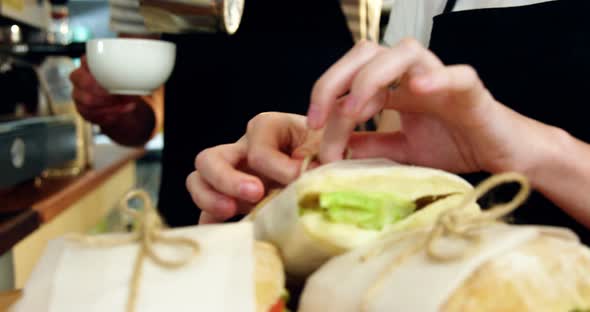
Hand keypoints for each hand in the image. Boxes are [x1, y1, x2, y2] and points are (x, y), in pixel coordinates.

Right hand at [70, 55, 161, 145]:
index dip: (99, 72)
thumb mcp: (127, 73)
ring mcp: (77, 94)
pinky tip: (121, 112)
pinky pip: (92, 115)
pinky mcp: (82, 110)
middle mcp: (78, 77)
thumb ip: (129, 70)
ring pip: (87, 102)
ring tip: (127, 104)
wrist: (119, 100)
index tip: (115, 80)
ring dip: (110, 105)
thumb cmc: (122, 82)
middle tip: (121, 96)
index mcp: (88, 63)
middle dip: (104, 92)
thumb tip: (146, 72)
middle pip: (83, 84)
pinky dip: (110, 116)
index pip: (85, 62)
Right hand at [186, 113, 320, 223]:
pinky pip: (206, 209)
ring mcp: (233, 173)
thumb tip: (312, 173)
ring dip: (210, 198)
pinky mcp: (232, 197)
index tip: (299, 178)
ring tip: (231, 212)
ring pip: (199, 179)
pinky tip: (227, 234)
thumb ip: (330, 151)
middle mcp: (243, 148)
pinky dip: (211, 222)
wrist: (331, 158)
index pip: (258, 146)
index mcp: (268, 127)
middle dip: (228, 179)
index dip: (277, 166)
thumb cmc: (330, 147)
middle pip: (211, 157)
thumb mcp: (334, 142)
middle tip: (256, 194)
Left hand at [307, 39, 556, 175]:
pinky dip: (437, 78)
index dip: (325, 96)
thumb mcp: (402, 150)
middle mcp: (412, 76)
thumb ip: (372, 145)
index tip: (312, 128)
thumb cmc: (455, 145)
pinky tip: (417, 90)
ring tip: (355, 110)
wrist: (501, 155)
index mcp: (394, 88)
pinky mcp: (471, 89)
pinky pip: (456, 74)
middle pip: (367, 53)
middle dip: (335, 80)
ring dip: (373, 77)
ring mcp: (441, 78)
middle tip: (320, 118)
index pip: (350, 78)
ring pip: (405, 51)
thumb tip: (335, 148)